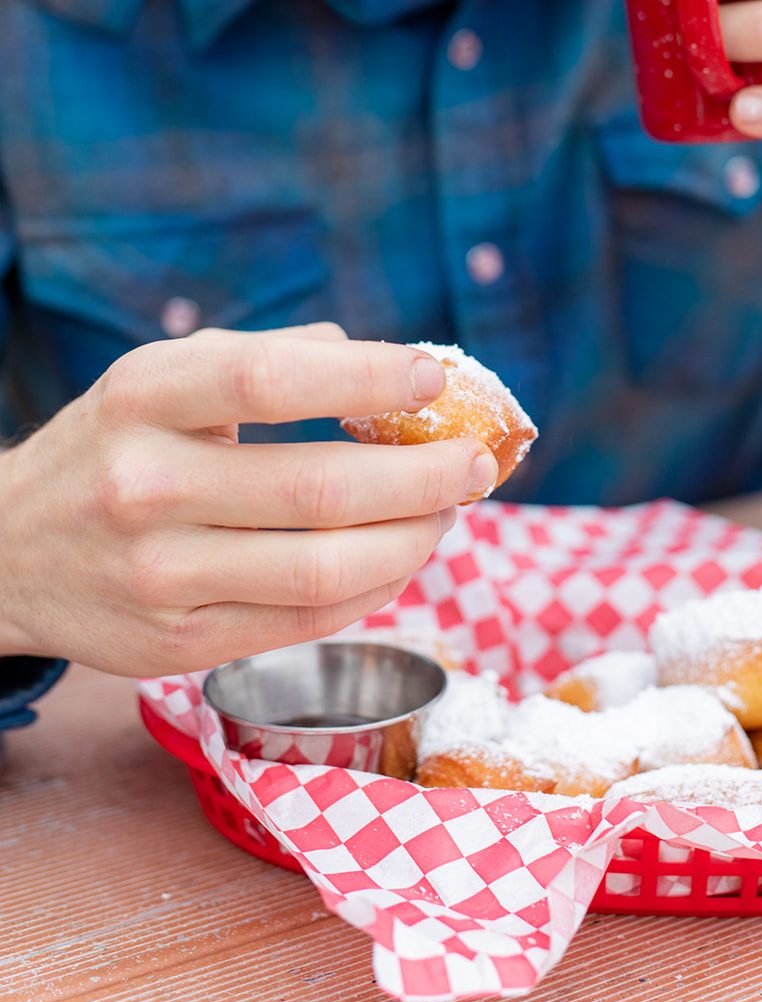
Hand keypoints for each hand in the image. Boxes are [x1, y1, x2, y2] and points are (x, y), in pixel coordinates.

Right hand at [0, 325, 496, 674]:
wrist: (9, 551)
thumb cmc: (113, 446)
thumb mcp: (163, 376)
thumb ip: (270, 358)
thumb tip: (390, 365)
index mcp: (145, 398)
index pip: (269, 381)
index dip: (367, 378)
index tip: (435, 378)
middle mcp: (147, 487)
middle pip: (319, 488)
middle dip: (424, 476)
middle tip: (476, 461)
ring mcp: (162, 576)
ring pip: (325, 569)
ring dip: (414, 540)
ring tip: (449, 511)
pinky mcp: (181, 644)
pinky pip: (308, 621)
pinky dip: (375, 587)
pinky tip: (402, 556)